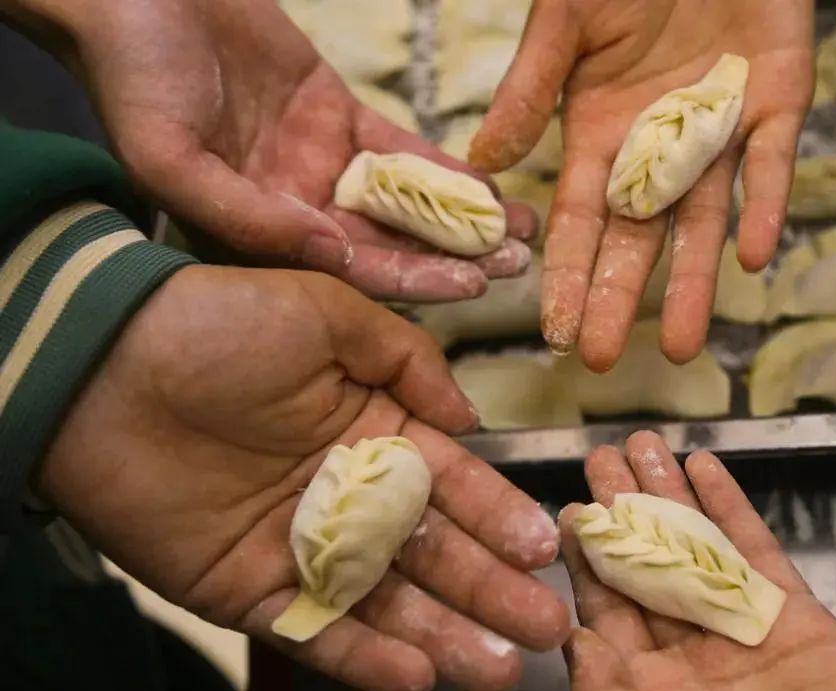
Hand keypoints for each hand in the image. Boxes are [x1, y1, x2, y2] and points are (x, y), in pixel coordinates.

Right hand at [6, 0, 535, 301]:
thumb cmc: (133, 77)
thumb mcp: (171, 157)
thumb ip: (246, 216)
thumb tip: (327, 253)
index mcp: (256, 234)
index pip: (346, 270)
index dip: (411, 279)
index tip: (471, 286)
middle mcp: (293, 209)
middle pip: (387, 243)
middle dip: (452, 258)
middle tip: (517, 266)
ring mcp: (317, 162)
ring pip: (402, 200)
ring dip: (460, 219)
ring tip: (521, 232)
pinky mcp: (333, 114)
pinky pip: (399, 149)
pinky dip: (442, 167)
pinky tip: (490, 186)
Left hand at [39, 266, 568, 690]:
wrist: (104, 368)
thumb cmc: (219, 326)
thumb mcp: (324, 313)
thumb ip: (406, 359)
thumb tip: (468, 419)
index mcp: (373, 429)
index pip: (454, 483)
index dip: (500, 516)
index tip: (546, 549)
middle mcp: (346, 494)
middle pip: (434, 552)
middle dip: (492, 589)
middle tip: (548, 627)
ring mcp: (299, 546)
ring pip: (387, 600)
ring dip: (446, 634)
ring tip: (500, 666)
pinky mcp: (248, 589)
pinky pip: (314, 628)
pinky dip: (365, 654)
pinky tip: (418, 674)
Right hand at [470, 0, 813, 368]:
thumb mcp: (564, 22)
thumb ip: (531, 88)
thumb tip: (485, 159)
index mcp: (602, 130)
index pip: (581, 218)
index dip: (568, 273)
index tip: (556, 332)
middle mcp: (658, 145)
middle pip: (636, 236)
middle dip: (618, 296)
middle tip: (603, 360)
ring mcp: (719, 131)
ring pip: (704, 220)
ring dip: (694, 281)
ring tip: (682, 346)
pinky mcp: (777, 105)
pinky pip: (771, 166)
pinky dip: (762, 207)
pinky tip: (750, 257)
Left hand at [559, 431, 835, 690]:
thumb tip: (576, 640)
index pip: (608, 615)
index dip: (587, 561)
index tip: (569, 509)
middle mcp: (691, 658)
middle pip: (647, 570)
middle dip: (623, 512)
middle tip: (602, 457)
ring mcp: (743, 632)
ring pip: (697, 550)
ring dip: (670, 496)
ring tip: (646, 444)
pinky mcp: (796, 618)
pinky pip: (756, 554)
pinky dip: (731, 509)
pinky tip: (705, 466)